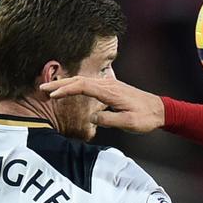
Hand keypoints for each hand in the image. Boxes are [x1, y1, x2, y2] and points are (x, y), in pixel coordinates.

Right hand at [40, 76, 164, 132]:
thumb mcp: (128, 123)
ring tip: (50, 89)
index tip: (52, 95)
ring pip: (83, 80)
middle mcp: (108, 84)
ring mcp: (110, 85)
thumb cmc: (146, 117)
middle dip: (60, 83)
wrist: (160, 110)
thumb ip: (109, 119)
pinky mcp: (112, 88)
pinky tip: (70, 89)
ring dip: (66, 84)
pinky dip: (76, 85)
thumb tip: (92, 117)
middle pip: (79, 80)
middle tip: (42, 88)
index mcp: (110, 91)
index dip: (65, 89)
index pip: (83, 86)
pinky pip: (89, 84)